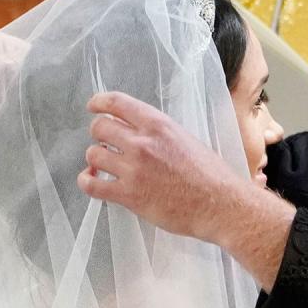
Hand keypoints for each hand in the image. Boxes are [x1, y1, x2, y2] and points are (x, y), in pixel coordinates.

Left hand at [80, 92, 294, 290]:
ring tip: (105, 166)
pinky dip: (86, 182)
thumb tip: (138, 133)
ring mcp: (133, 169)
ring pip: (93, 155)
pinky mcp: (128, 195)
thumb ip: (160, 134)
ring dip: (96, 160)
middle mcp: (142, 143)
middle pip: (99, 128)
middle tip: (106, 143)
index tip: (93, 107)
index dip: (99, 102)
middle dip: (99, 135)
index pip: (117, 103)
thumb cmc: (211, 175)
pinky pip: (91, 185)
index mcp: (159, 125)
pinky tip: (93, 181)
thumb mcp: (186, 139)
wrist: (220, 204)